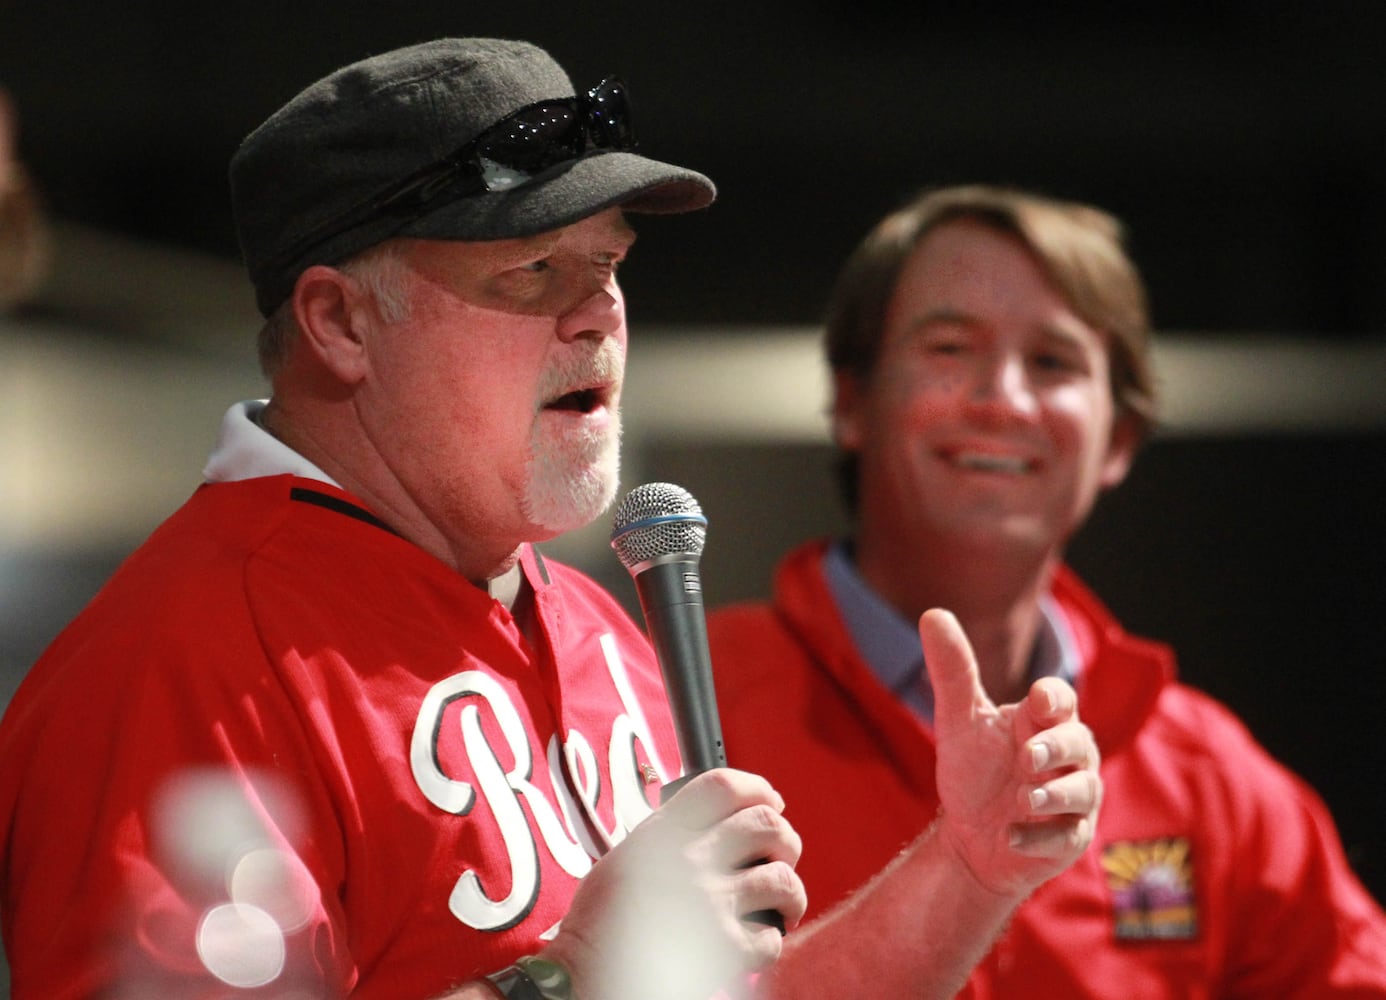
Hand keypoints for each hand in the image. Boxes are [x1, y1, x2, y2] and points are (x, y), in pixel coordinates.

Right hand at [548, 768, 805, 999]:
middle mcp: (690, 859)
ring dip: (790, 892)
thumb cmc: (601, 921)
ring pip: (781, 878)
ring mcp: (709, 902)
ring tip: (780, 904)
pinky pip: (771, 936)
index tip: (771, 799)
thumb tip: (720, 823)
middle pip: (765, 823)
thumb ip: (670, 835)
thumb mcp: (626, 855)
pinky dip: (770, 940)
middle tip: (781, 856)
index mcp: (664, 833)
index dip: (758, 788)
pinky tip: (754, 942)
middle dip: (785, 839)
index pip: (723, 786)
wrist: (582, 972)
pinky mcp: (722, 946)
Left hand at [922, 608, 1101, 897]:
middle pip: (1079, 743)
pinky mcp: (1069, 839)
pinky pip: (1066, 838)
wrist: (971, 836)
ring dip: (1053, 796)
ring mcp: (1074, 801)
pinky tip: (1011, 835)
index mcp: (1044, 723)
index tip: (1039, 699)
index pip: (1061, 701)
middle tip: (1027, 757)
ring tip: (1022, 800)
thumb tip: (932, 613)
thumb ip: (953, 672)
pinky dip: (1040, 838)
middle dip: (1056, 749)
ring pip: (1083, 792)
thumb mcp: (958, 721)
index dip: (1055, 699)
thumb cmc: (973, 771)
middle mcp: (1069, 759)